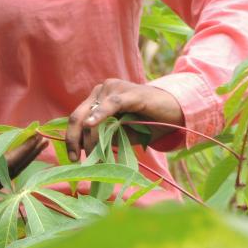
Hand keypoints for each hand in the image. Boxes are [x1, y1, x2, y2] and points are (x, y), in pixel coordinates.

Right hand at [0, 134, 46, 216]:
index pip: (7, 164)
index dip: (24, 150)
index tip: (38, 136)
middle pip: (10, 170)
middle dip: (27, 154)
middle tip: (42, 139)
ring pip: (3, 173)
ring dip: (18, 159)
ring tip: (30, 146)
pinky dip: (3, 163)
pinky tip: (4, 157)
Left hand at [65, 79, 184, 161]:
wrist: (176, 113)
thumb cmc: (148, 123)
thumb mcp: (122, 134)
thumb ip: (105, 137)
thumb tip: (86, 149)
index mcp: (98, 98)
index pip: (77, 117)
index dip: (71, 137)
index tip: (71, 157)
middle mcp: (103, 90)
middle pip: (79, 115)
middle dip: (74, 138)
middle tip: (75, 159)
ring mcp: (116, 89)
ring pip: (94, 113)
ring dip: (92, 136)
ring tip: (94, 154)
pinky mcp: (131, 93)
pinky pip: (112, 104)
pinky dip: (100, 114)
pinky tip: (91, 124)